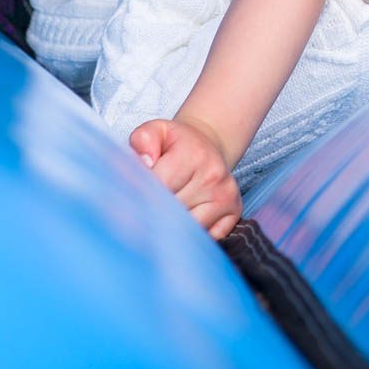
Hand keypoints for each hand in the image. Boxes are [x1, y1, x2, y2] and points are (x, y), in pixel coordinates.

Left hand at [129, 116, 241, 239]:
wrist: (206, 147)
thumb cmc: (177, 144)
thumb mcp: (156, 130)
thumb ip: (143, 140)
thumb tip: (145, 163)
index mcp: (194, 154)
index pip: (161, 186)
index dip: (143, 194)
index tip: (134, 196)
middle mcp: (214, 176)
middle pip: (173, 210)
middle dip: (156, 211)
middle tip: (146, 205)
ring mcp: (226, 196)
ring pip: (189, 227)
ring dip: (173, 225)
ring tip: (166, 210)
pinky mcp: (234, 212)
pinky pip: (207, 237)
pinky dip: (192, 234)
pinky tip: (184, 219)